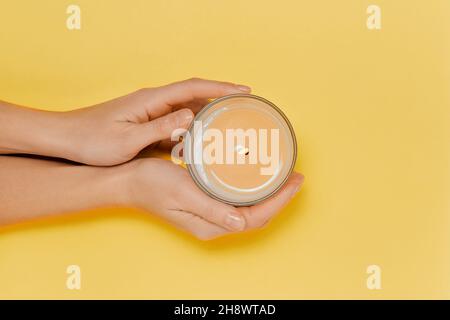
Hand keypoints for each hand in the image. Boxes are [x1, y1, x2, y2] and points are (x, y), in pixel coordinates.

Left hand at [62, 78, 250, 164]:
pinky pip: (177, 120)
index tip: (243, 91)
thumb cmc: (92, 140)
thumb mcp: (127, 139)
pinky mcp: (146, 121)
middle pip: (194, 93)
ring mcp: (150, 111)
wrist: (67, 138)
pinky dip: (194, 123)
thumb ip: (160, 128)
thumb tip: (191, 117)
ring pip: (187, 106)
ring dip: (209, 109)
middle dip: (221, 96)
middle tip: (246, 103)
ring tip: (232, 117)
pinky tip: (203, 134)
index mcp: (151, 101)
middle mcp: (153, 101)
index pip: (192, 88)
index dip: (219, 89)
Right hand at [123, 158, 303, 239]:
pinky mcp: (205, 202)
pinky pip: (236, 200)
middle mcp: (213, 223)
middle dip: (280, 197)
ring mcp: (209, 213)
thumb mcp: (182, 193)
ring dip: (268, 193)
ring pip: (248, 208)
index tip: (296, 180)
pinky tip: (255, 176)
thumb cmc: (151, 184)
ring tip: (282, 175)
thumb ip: (211, 210)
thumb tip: (242, 224)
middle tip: (295, 175)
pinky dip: (251, 189)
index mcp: (210, 224)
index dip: (280, 201)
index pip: (256, 218)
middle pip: (257, 215)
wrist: (128, 180)